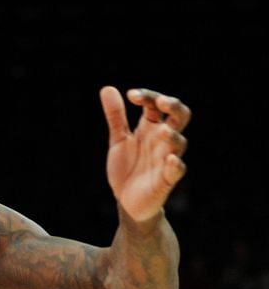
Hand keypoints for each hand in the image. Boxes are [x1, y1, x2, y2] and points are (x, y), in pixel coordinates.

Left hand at [102, 87, 188, 222]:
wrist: (126, 200)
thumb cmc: (128, 167)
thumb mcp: (118, 139)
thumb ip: (116, 116)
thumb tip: (107, 88)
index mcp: (151, 128)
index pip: (156, 105)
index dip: (147, 96)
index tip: (131, 95)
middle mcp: (162, 140)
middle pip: (180, 117)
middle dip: (174, 107)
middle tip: (161, 101)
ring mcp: (166, 158)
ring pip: (179, 142)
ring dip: (172, 135)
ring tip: (161, 131)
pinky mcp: (167, 179)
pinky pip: (176, 170)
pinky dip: (175, 165)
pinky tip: (170, 160)